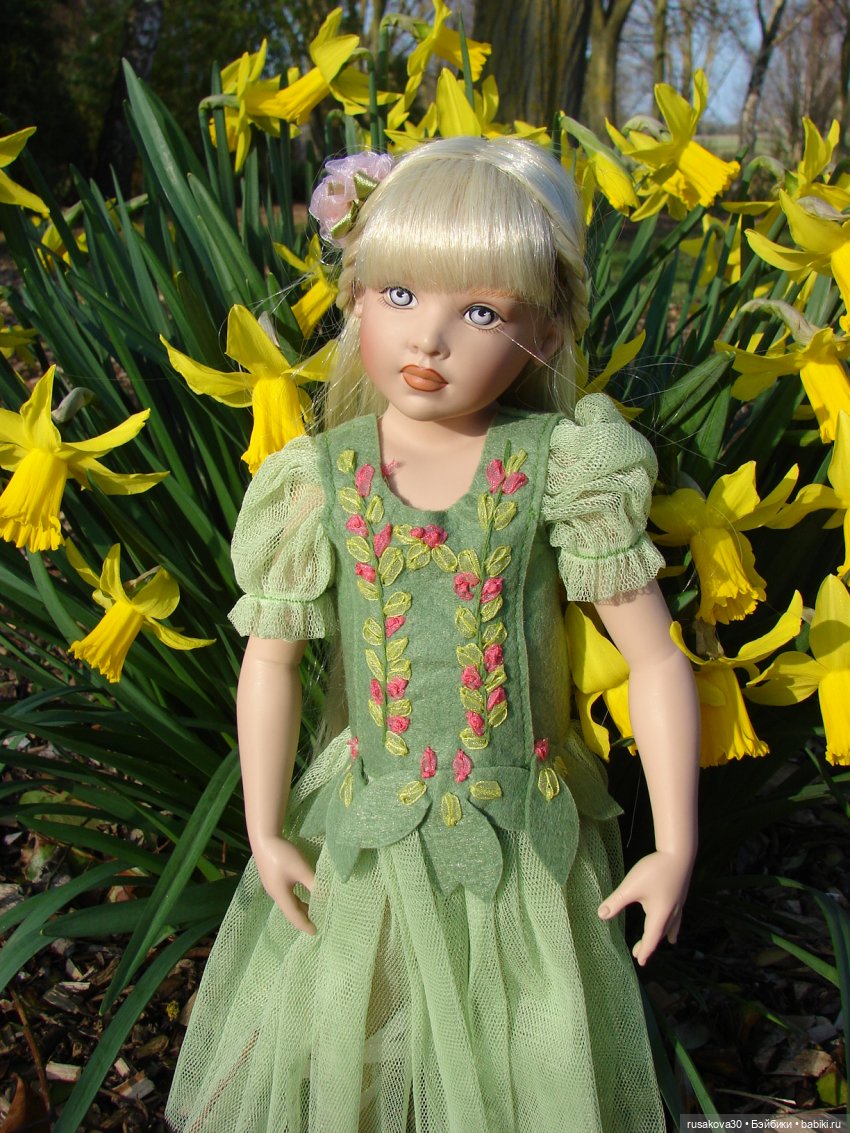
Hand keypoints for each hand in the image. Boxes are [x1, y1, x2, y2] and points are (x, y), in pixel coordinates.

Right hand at [253, 835, 316, 934]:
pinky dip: (296, 898)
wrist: (264, 838)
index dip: (305, 924)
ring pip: (288, 901)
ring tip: (313, 910)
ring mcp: (272, 885)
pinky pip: (286, 894)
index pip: (294, 915)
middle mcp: (275, 893)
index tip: (315, 932)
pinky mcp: (273, 877)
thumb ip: (314, 884)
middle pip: (290, 910)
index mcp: (280, 895)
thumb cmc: (283, 855)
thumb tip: (327, 896)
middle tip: (317, 922)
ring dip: (300, 907)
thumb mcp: (301, 870)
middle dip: (303, 917)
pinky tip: (302, 894)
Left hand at [597, 850, 693, 966]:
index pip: (650, 938)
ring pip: (672, 924)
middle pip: (660, 933)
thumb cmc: (655, 870)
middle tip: (640, 954)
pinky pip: (678, 914)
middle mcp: (671, 912)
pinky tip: (676, 915)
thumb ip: (616, 901)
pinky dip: (675, 921)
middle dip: (650, 943)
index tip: (640, 962)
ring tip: (670, 941)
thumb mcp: (631, 886)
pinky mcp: (680, 893)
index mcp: (659, 915)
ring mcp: (678, 903)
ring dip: (665, 933)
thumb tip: (600, 915)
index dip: (645, 950)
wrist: (679, 852)